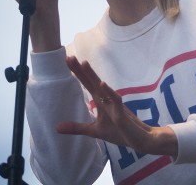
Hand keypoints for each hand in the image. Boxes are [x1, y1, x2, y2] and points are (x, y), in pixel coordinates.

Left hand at [57, 57, 177, 157]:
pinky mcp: (121, 113)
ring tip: (83, 63)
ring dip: (93, 75)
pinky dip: (109, 92)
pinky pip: (115, 100)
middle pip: (91, 81)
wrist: (139, 139)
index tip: (67, 60)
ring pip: (102, 87)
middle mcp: (106, 99)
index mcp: (100, 101)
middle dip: (80, 70)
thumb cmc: (119, 132)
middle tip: (69, 57)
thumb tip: (56, 128)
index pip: (86, 84)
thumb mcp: (94, 131)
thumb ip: (77, 128)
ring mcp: (114, 104)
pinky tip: (102, 83)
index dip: (77, 73)